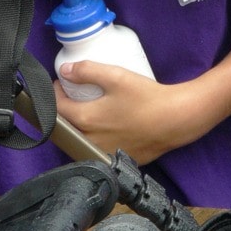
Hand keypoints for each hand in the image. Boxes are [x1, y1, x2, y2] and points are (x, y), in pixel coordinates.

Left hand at [54, 60, 195, 163]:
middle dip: (62, 111)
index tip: (61, 83)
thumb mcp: (115, 76)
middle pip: (66, 127)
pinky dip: (93, 138)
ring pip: (80, 141)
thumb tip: (65, 71)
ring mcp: (105, 153)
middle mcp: (91, 141)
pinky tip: (102, 127)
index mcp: (86, 120)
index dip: (54, 94)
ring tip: (83, 110)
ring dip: (76, 126)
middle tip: (69, 95)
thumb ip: (87, 71)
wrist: (176, 120)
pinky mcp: (118, 159)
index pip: (57, 109)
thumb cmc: (146, 97)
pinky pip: (96, 149)